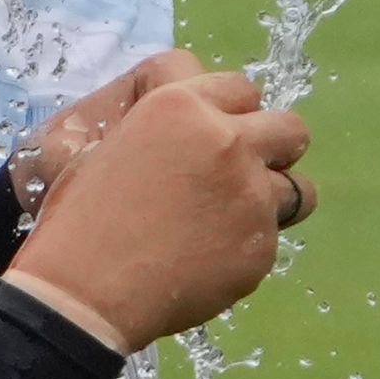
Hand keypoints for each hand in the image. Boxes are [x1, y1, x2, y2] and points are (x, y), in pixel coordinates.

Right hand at [5, 71, 310, 352]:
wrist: (85, 290)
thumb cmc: (81, 216)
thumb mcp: (104, 145)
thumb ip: (159, 128)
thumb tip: (180, 134)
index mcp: (181, 106)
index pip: (241, 88)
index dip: (231, 111)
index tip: (217, 132)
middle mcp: (228, 142)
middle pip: (290, 129)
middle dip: (274, 146)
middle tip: (244, 170)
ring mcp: (251, 196)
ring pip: (298, 188)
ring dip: (272, 197)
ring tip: (236, 218)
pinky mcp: (260, 247)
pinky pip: (271, 239)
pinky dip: (248, 246)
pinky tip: (209, 259)